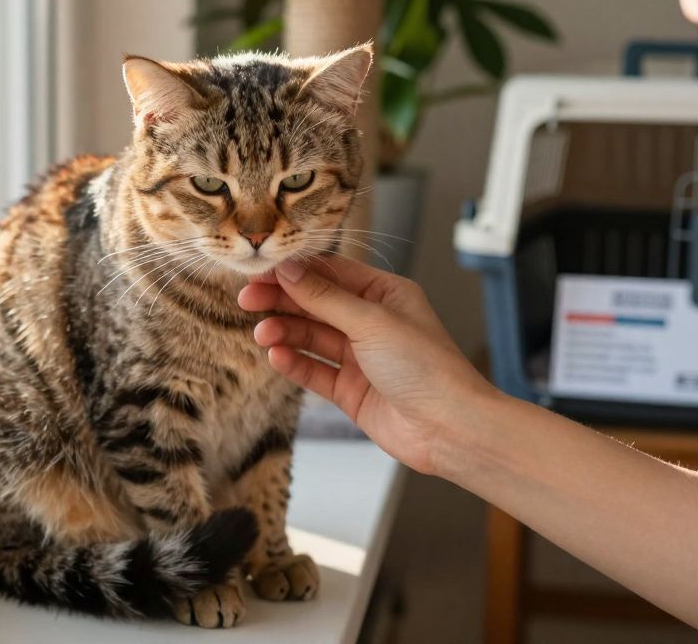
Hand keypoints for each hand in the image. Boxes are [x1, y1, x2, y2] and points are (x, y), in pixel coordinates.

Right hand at [237, 256, 496, 474]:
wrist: (450, 428)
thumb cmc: (427, 367)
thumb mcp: (372, 322)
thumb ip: (325, 298)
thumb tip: (289, 270)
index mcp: (386, 295)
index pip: (331, 274)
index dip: (295, 272)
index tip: (261, 272)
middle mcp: (372, 323)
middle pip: (316, 304)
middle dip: (282, 301)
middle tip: (247, 300)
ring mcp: (360, 358)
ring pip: (311, 337)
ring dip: (285, 333)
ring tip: (263, 335)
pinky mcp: (351, 390)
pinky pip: (314, 370)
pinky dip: (294, 362)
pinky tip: (276, 357)